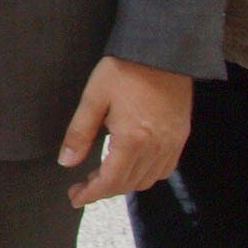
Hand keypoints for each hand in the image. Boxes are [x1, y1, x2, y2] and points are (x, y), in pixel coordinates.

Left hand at [59, 55, 192, 206]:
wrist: (165, 51)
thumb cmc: (126, 69)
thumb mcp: (94, 97)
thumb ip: (79, 132)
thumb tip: (66, 161)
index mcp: (132, 140)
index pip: (110, 181)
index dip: (91, 193)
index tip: (75, 197)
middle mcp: (156, 147)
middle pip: (128, 184)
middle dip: (103, 189)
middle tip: (83, 184)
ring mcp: (172, 144)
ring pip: (147, 180)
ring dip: (123, 183)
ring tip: (103, 173)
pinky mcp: (181, 136)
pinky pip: (164, 169)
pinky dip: (145, 174)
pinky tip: (131, 164)